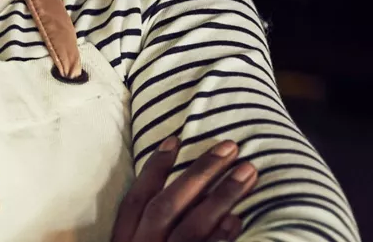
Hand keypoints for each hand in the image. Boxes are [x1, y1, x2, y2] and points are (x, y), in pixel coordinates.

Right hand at [112, 137, 259, 241]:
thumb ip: (144, 226)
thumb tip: (176, 191)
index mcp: (125, 239)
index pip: (136, 199)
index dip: (154, 168)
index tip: (174, 140)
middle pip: (167, 205)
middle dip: (199, 174)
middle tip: (229, 147)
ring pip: (192, 227)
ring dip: (221, 197)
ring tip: (247, 172)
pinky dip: (220, 237)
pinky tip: (237, 218)